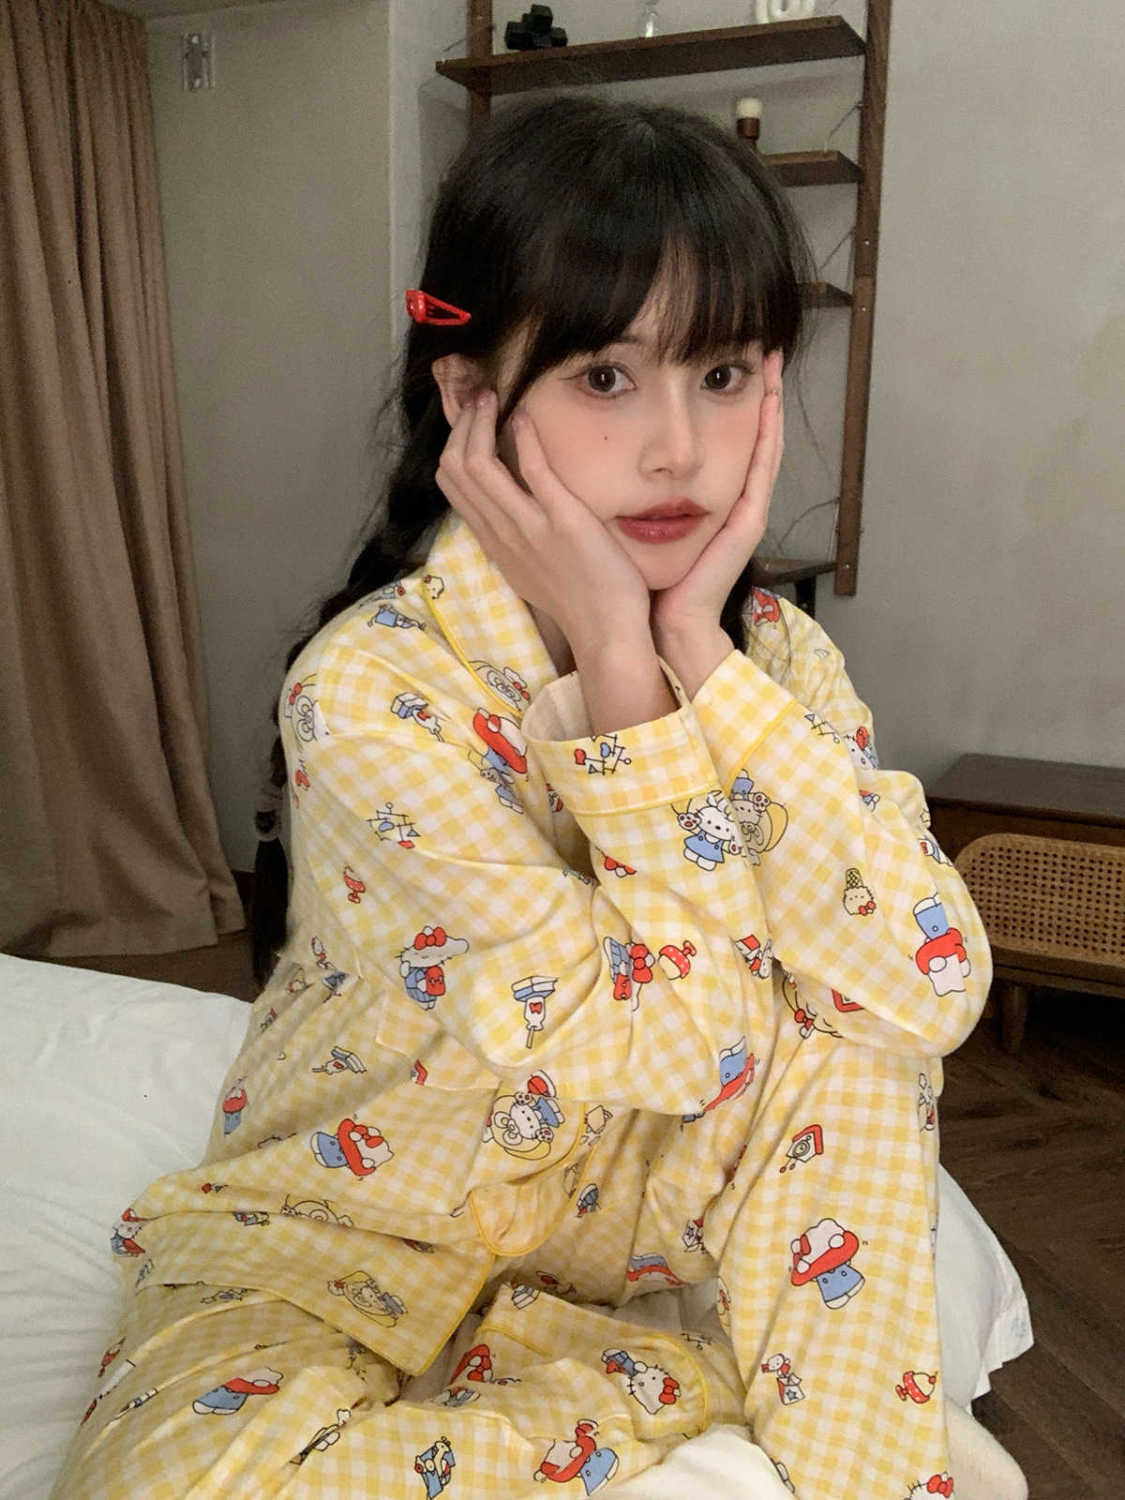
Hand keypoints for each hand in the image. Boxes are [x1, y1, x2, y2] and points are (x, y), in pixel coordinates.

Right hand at [435, 389, 651, 657]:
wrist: (606, 631)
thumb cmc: (579, 598)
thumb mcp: (533, 565)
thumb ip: (518, 533)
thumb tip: (514, 501)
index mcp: (493, 541)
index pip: (451, 484)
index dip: (454, 443)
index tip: (471, 420)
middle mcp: (500, 532)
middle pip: (454, 468)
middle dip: (461, 424)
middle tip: (480, 398)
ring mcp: (527, 527)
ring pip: (477, 466)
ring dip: (481, 422)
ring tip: (494, 397)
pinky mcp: (562, 521)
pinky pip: (532, 470)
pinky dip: (524, 436)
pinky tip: (526, 416)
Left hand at [650, 349, 783, 644]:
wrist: (665, 620)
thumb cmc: (647, 578)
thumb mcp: (640, 521)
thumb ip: (635, 491)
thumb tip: (608, 456)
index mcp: (710, 500)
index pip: (726, 442)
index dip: (732, 403)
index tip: (731, 360)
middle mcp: (734, 501)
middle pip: (753, 436)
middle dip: (760, 393)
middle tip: (765, 350)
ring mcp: (746, 510)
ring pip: (764, 445)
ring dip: (770, 403)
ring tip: (772, 363)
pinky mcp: (748, 522)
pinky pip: (761, 469)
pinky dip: (768, 435)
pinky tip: (769, 403)